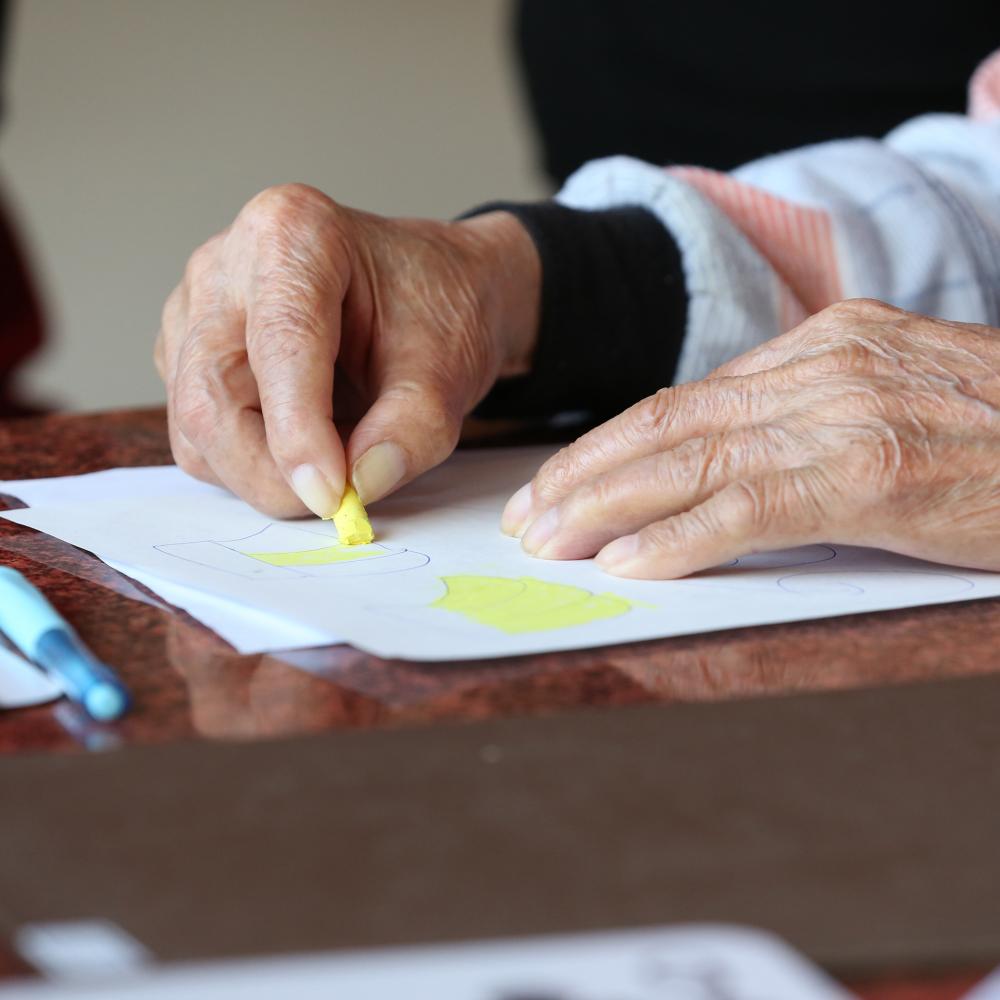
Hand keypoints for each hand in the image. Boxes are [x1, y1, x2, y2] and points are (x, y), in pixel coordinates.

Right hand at [155, 184, 538, 516]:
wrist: (432, 292)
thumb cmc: (438, 310)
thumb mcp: (448, 371)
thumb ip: (411, 432)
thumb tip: (359, 486)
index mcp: (293, 234)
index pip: (278, 347)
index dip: (299, 435)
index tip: (333, 497)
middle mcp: (225, 264)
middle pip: (209, 394)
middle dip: (268, 471)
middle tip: (336, 503)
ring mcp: (195, 308)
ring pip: (195, 425)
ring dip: (260, 471)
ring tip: (335, 457)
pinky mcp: (186, 351)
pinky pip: (197, 433)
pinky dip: (248, 462)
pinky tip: (303, 441)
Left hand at [502, 299, 999, 577]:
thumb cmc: (995, 429)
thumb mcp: (890, 393)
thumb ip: (808, 412)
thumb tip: (726, 455)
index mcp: (821, 345)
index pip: (683, 399)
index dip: (607, 445)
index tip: (557, 482)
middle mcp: (820, 369)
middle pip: (667, 424)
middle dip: (583, 475)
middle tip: (527, 517)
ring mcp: (844, 417)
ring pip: (689, 462)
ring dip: (604, 507)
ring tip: (549, 541)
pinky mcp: (872, 475)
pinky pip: (748, 509)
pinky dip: (678, 539)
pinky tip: (627, 563)